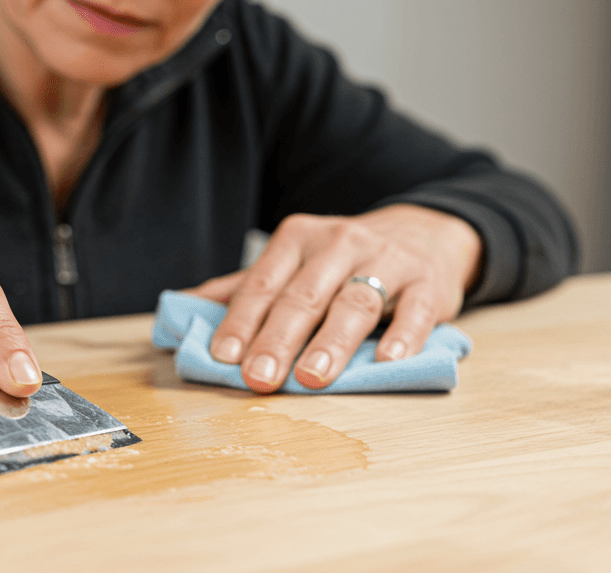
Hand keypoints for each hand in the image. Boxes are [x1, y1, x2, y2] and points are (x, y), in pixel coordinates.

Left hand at [185, 205, 481, 391]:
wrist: (425, 232)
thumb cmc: (345, 260)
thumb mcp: (294, 262)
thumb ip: (243, 288)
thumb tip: (181, 310)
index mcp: (298, 239)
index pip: (263, 283)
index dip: (242, 321)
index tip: (223, 356)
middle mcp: (339, 243)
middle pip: (303, 295)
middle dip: (278, 338)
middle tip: (259, 376)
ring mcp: (387, 261)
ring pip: (355, 302)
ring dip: (332, 342)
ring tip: (312, 377)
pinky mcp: (429, 283)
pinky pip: (415, 309)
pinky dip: (403, 336)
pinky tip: (389, 361)